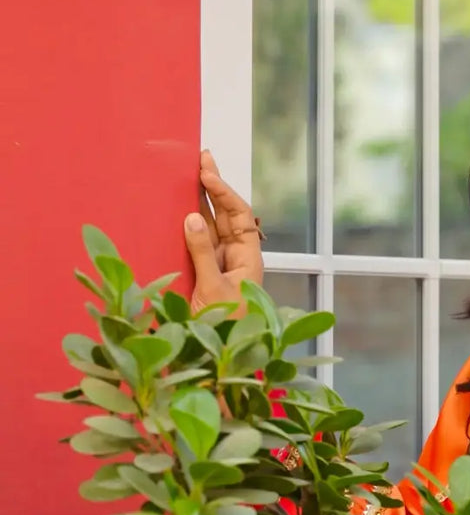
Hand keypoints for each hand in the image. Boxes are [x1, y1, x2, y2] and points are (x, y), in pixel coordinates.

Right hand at [184, 150, 264, 311]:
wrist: (218, 359)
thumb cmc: (224, 327)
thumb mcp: (212, 288)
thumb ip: (201, 253)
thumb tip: (192, 218)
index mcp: (247, 257)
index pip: (238, 214)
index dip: (223, 191)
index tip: (206, 171)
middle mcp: (234, 257)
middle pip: (225, 214)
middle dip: (213, 185)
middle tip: (200, 155)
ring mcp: (216, 264)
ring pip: (208, 226)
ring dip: (198, 201)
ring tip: (188, 173)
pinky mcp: (200, 275)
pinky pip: (193, 244)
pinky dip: (186, 225)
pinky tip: (176, 208)